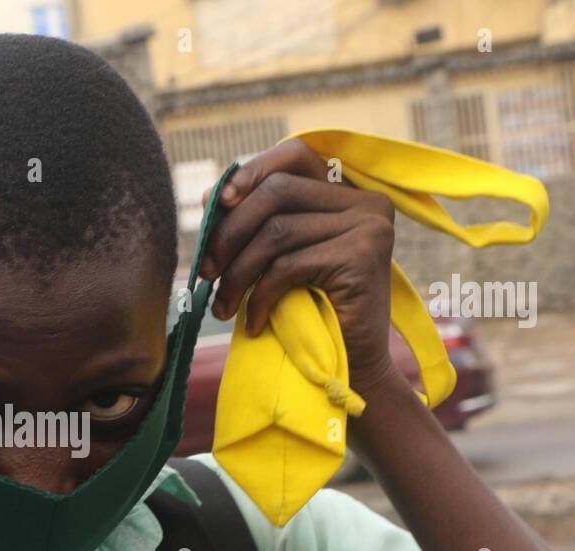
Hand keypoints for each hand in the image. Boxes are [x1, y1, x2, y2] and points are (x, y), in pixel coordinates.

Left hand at [198, 138, 397, 396]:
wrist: (352, 370)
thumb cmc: (311, 314)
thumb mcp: (284, 258)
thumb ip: (261, 222)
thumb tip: (209, 196)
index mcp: (348, 193)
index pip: (295, 156)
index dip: (250, 171)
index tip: (215, 204)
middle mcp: (366, 202)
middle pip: (277, 191)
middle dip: (230, 231)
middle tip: (206, 270)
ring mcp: (369, 226)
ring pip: (276, 231)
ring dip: (237, 273)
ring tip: (222, 307)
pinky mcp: (362, 256)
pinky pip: (287, 266)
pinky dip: (259, 297)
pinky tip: (253, 322)